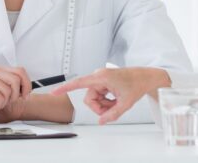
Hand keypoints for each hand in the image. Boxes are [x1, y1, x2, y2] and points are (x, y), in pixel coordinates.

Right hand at [0, 65, 31, 123]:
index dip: (27, 84)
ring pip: (9, 92)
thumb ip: (8, 89)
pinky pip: (0, 98)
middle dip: (16, 96)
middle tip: (4, 103)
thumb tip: (26, 91)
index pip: (20, 71)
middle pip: (17, 80)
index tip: (25, 96)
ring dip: (2, 104)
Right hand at [52, 67, 170, 124]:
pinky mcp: (102, 82)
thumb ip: (112, 114)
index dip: (65, 88)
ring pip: (94, 98)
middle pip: (89, 98)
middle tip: (112, 110)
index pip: (78, 83)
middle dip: (99, 107)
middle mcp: (98, 76)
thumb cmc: (136, 85)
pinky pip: (98, 96)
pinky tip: (115, 99)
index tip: (53, 92)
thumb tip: (101, 121)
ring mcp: (100, 79)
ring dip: (104, 105)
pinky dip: (106, 101)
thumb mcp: (126, 103)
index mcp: (101, 77)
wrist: (144, 77)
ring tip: (116, 103)